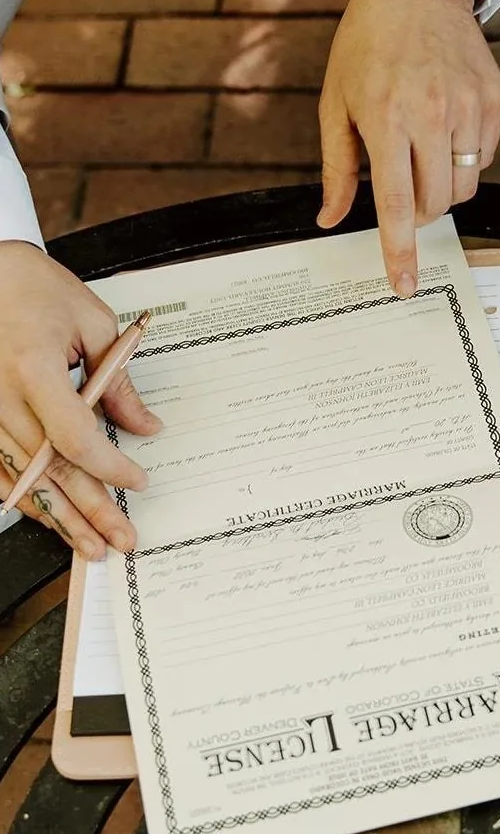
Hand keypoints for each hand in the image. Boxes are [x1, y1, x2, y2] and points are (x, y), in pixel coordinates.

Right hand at [0, 242, 160, 558]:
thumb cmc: (38, 290)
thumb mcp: (95, 324)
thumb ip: (119, 382)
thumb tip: (147, 428)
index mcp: (32, 368)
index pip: (74, 436)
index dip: (109, 467)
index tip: (139, 481)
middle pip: (48, 468)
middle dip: (88, 510)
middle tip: (120, 540)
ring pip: (19, 477)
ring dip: (56, 514)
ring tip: (88, 543)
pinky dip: (23, 495)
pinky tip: (49, 517)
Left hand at [316, 0, 499, 295]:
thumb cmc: (368, 42)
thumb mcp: (336, 101)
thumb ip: (337, 167)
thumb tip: (330, 218)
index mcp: (385, 117)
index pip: (396, 203)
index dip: (400, 250)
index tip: (404, 283)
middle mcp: (431, 114)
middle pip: (437, 203)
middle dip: (419, 212)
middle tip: (404, 190)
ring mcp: (468, 107)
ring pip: (466, 186)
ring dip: (444, 189)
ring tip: (424, 157)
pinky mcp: (493, 100)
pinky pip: (486, 159)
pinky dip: (465, 161)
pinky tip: (446, 130)